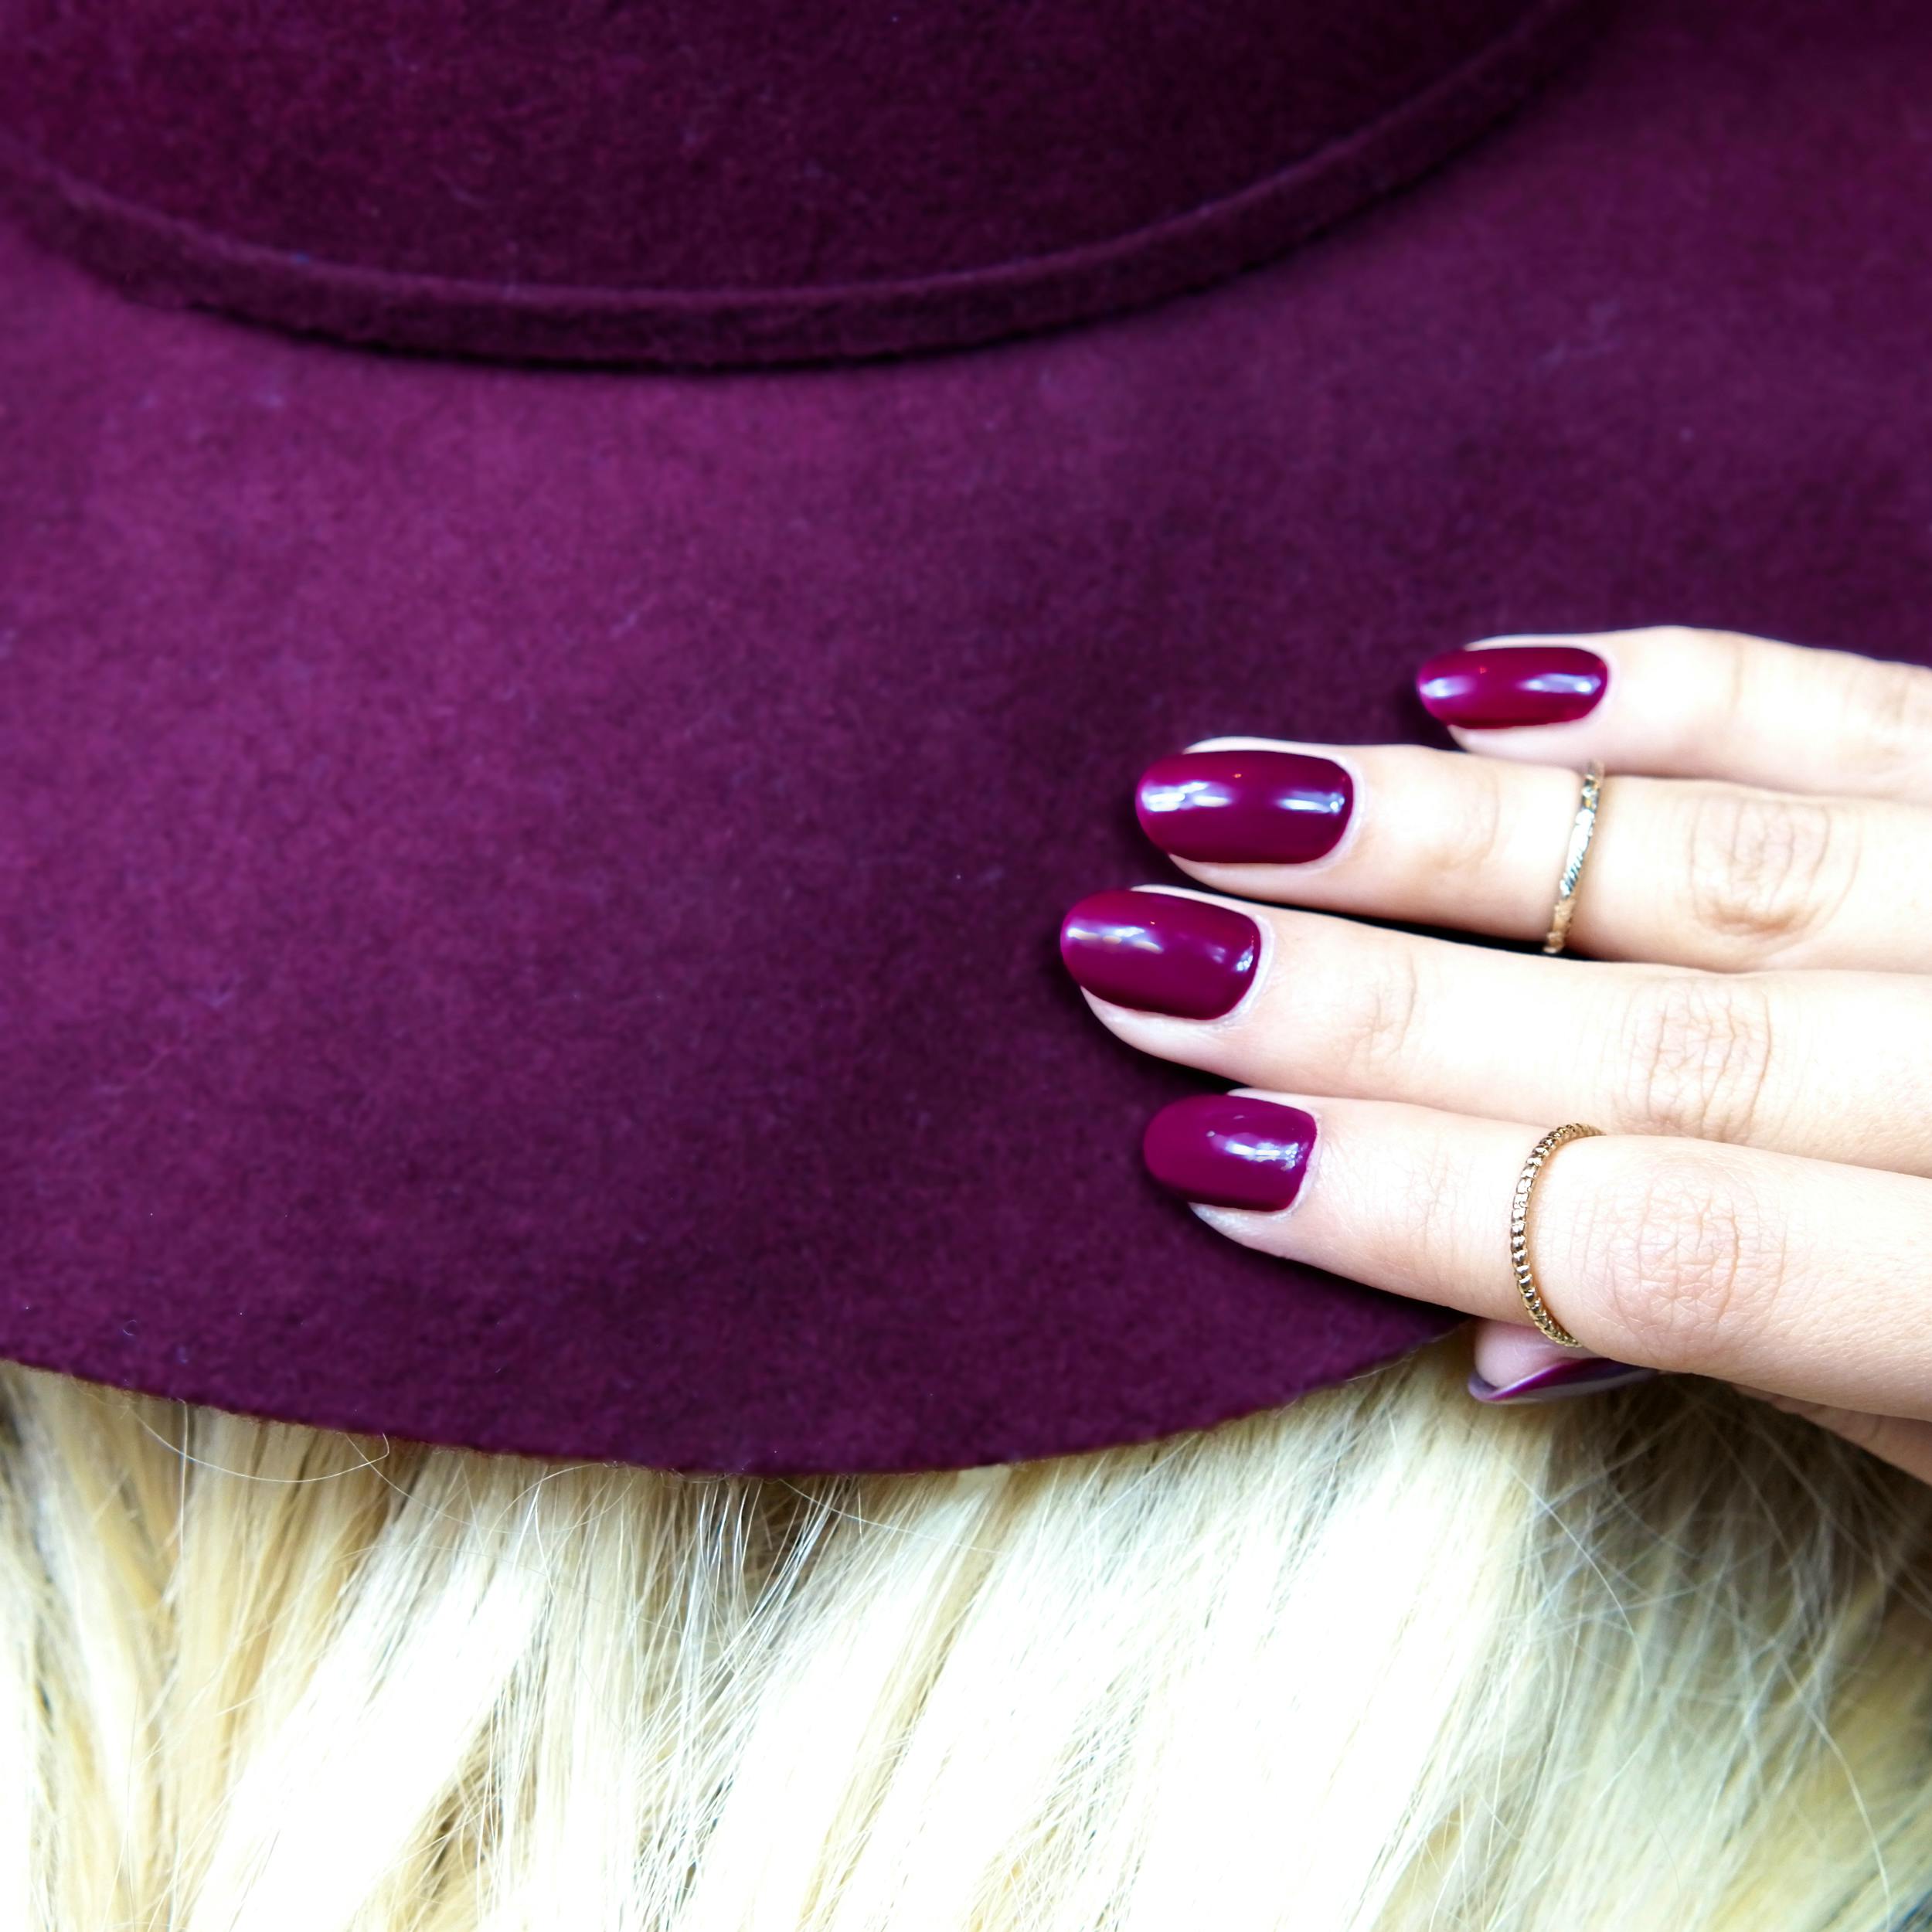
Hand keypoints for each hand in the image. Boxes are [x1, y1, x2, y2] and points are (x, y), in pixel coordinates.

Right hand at [1061, 627, 1931, 1480]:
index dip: (1424, 1207)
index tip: (1198, 1158)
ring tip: (1220, 794)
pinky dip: (1661, 692)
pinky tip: (1477, 674)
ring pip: (1722, 850)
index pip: (1671, 1245)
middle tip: (1134, 948)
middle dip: (1365, 998)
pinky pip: (1853, 703)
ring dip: (1444, 826)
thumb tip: (1491, 1340)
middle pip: (1662, 1036)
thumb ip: (1764, 1365)